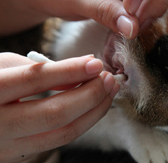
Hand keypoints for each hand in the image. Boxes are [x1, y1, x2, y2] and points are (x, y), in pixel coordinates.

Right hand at [0, 53, 118, 162]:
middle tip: (109, 79)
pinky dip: (81, 122)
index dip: (70, 71)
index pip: (35, 80)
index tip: (96, 63)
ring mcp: (7, 147)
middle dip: (89, 95)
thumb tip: (83, 72)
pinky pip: (58, 140)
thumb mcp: (4, 66)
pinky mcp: (19, 156)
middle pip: (54, 114)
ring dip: (93, 112)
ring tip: (109, 92)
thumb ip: (40, 68)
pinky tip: (93, 107)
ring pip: (62, 134)